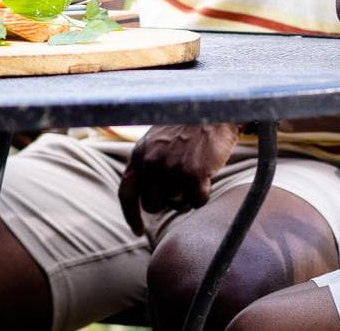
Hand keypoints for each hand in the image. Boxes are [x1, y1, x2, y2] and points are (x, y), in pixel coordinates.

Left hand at [117, 122, 239, 233]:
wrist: (214, 107)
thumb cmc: (188, 126)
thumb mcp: (157, 140)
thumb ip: (147, 164)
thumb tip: (144, 197)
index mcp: (139, 154)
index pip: (126, 193)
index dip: (131, 215)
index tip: (138, 231)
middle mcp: (150, 162)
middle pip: (152, 205)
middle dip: (167, 202)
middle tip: (182, 187)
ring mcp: (170, 168)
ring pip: (176, 205)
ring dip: (186, 197)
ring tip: (195, 175)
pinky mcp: (192, 173)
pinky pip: (196, 202)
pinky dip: (203, 195)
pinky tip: (207, 177)